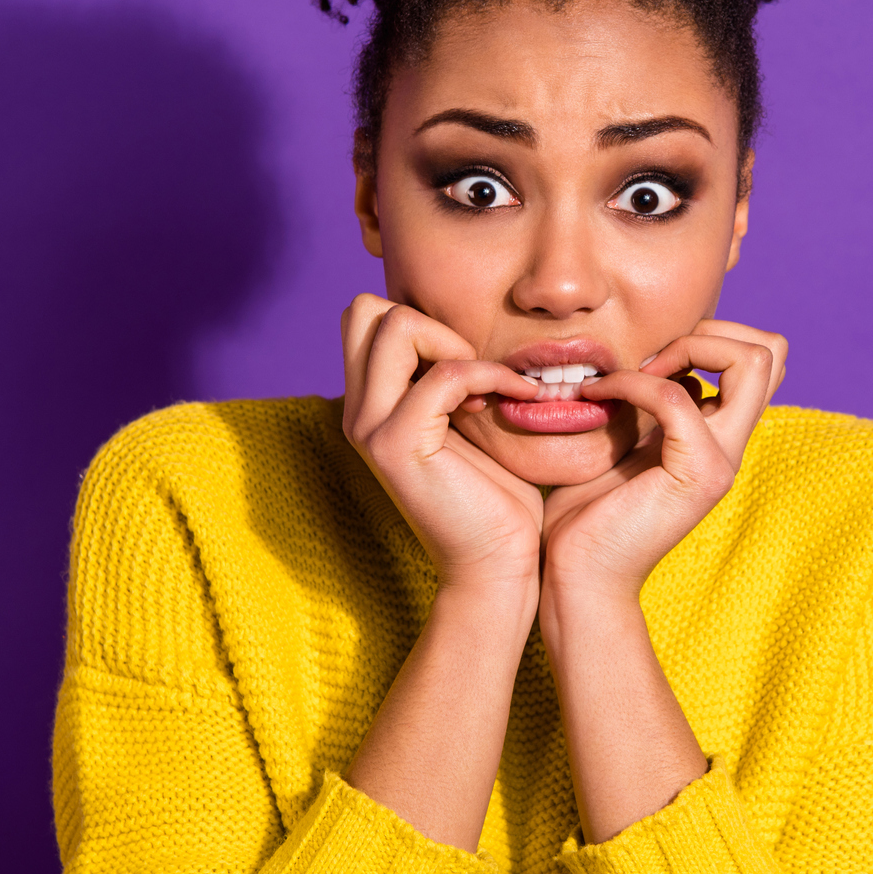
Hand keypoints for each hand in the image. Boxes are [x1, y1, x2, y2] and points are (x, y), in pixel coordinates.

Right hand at [340, 294, 546, 595]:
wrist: (498, 563)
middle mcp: (357, 412)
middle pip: (364, 310)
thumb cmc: (496, 496)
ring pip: (395, 326)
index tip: (466, 367)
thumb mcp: (468, 421)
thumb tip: (464, 330)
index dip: (421, 323)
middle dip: (429, 322)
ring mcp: (370, 427)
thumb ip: (451, 379)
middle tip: (471, 370)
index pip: (366, 317)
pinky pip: (445, 374)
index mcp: (370, 404)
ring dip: (456, 345)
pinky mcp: (398, 445)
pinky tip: (515, 398)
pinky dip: (489, 375)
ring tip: (488, 388)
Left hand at [540, 319, 787, 608]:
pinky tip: (597, 396)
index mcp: (719, 434)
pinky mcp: (697, 473)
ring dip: (688, 346)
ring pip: (754, 362)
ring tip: (636, 373)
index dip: (712, 336)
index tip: (651, 359)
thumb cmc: (587, 512)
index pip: (763, 359)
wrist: (579, 575)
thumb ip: (649, 401)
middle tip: (652, 359)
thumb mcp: (625, 437)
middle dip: (710, 331)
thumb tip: (655, 356)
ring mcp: (722, 459)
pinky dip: (634, 382)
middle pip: (773, 351)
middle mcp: (732, 444)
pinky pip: (678, 398)